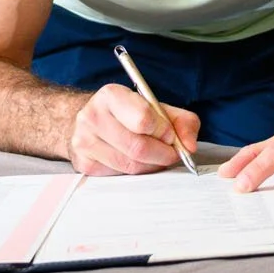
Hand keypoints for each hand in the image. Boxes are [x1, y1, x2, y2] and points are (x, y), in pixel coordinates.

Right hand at [66, 84, 199, 176]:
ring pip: (129, 165)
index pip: (143, 119)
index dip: (164, 131)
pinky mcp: (83, 163)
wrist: (92, 120)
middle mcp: (92, 116)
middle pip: (137, 147)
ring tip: (156, 157)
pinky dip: (135, 173)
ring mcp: (84, 141)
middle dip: (162, 154)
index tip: (170, 135)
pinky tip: (137, 162)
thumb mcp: (157, 108)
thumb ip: (181, 121)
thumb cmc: (128, 113)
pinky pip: (118, 176)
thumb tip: (189, 146)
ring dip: (151, 166)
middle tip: (171, 153)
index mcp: (112, 95)